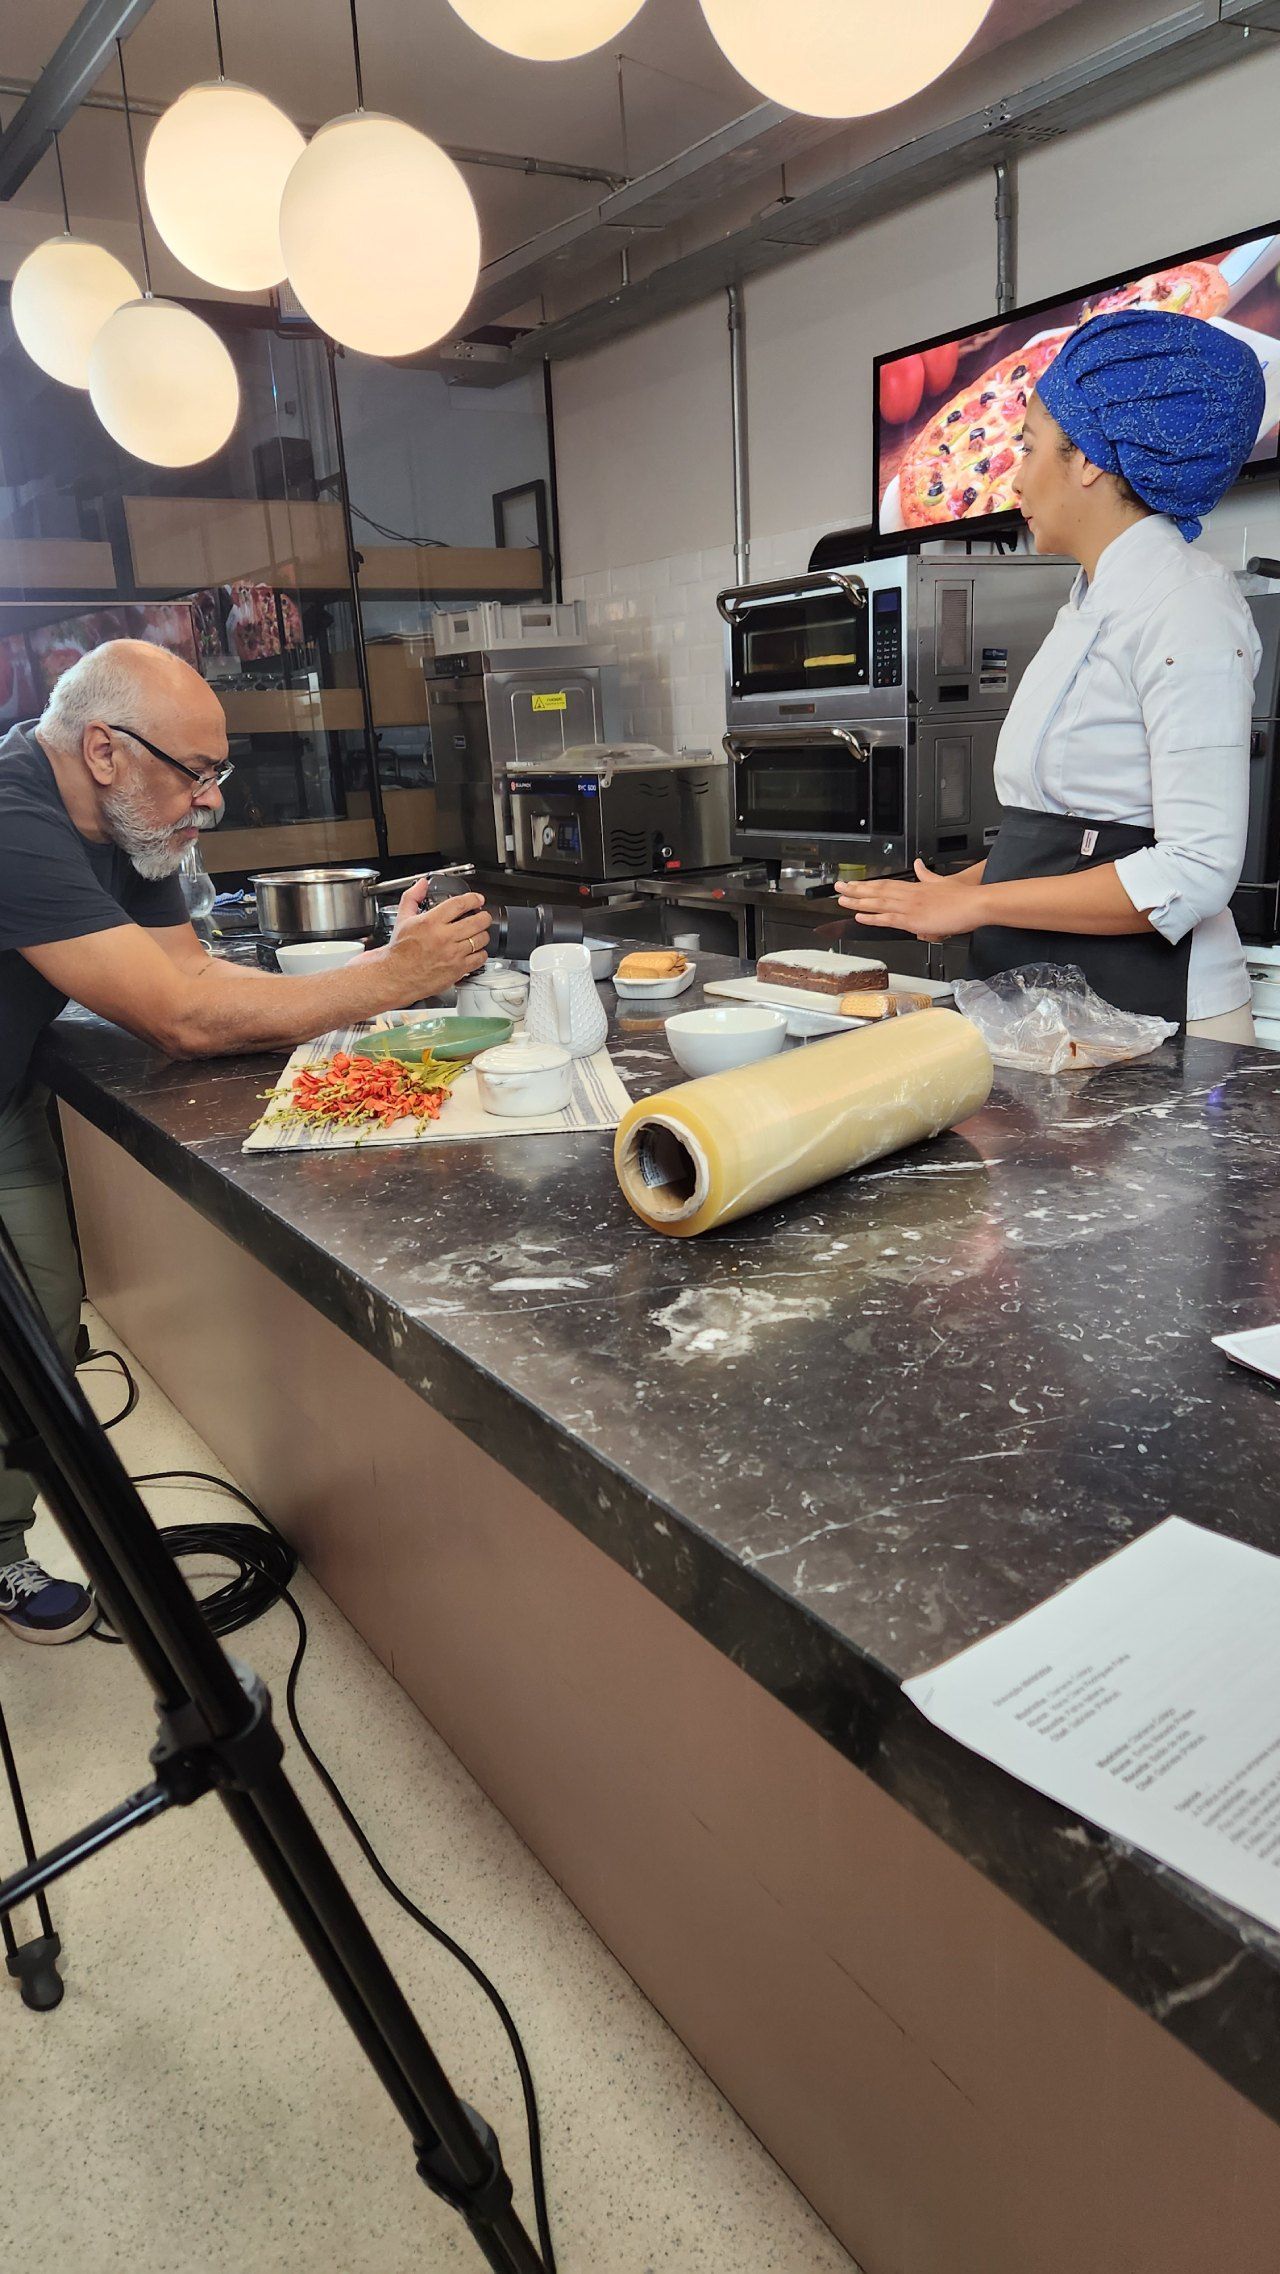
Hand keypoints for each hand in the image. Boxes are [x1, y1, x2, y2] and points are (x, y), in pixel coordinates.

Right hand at [385, 882, 492, 999]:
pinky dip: (481, 953)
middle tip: (483, 916)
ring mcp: (453, 954)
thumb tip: (421, 884)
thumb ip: (412, 897)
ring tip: (479, 933)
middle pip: (477, 921)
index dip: (474, 899)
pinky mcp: (457, 969)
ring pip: (481, 939)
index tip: (478, 899)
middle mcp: (444, 937)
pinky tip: (476, 951)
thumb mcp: (403, 918)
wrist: (396, 975)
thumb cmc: (400, 950)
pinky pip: (479, 958)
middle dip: (484, 916)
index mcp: (431, 922)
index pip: (460, 904)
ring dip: (483, 934)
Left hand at [834, 860, 979, 942]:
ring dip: (858, 901)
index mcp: (915, 887)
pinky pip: (888, 918)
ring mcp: (910, 907)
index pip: (885, 885)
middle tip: (838, 887)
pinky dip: (872, 917)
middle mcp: (909, 895)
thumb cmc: (963, 896)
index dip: (868, 884)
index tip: (854, 883)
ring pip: (878, 903)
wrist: (975, 903)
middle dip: (856, 889)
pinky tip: (859, 915)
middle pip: (877, 891)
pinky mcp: (913, 920)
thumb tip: (918, 865)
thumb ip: (927, 874)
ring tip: (841, 900)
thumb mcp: (942, 881)